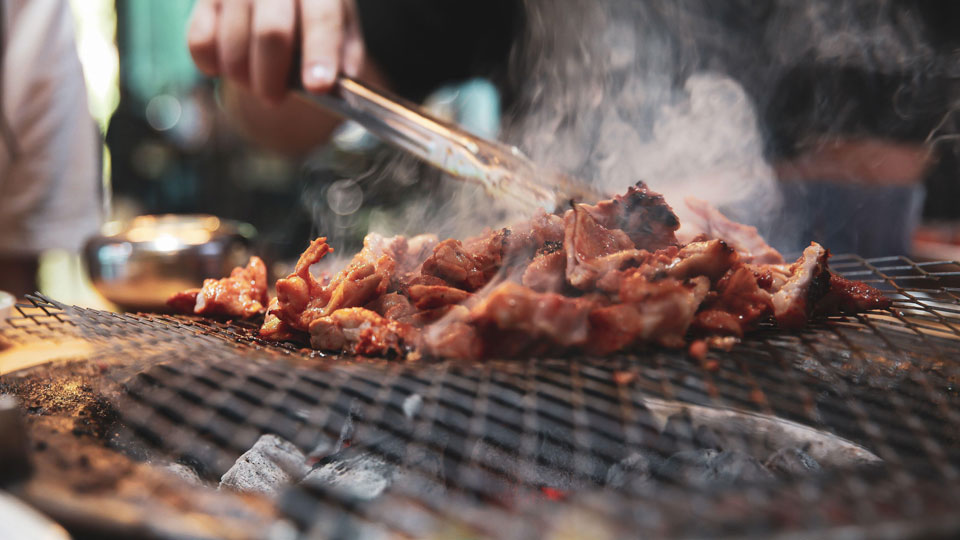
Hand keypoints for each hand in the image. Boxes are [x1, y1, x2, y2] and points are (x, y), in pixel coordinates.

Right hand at [187, 0, 365, 102]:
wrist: (281, 2)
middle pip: (271, 32)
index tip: (318, 86)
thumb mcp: (342, 34)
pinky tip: (226, 67)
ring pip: (233, 41)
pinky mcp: (206, 0)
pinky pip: (200, 42)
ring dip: (243, 76)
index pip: (322, 18)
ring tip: (255, 81)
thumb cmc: (314, 22)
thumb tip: (337, 87)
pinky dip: (212, 65)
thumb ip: (344, 58)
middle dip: (272, 77)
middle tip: (274, 98)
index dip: (320, 53)